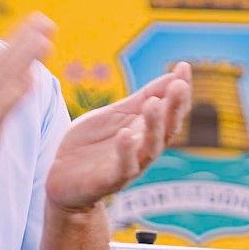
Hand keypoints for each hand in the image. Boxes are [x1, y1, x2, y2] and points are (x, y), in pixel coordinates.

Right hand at [0, 13, 55, 214]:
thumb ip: (2, 99)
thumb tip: (26, 78)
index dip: (19, 41)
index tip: (40, 23)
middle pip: (2, 63)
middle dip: (24, 40)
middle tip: (46, 19)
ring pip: (1, 80)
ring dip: (20, 59)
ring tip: (43, 39)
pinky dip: (12, 94)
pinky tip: (29, 80)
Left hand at [46, 61, 192, 212]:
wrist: (63, 178)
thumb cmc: (93, 144)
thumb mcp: (118, 114)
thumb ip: (143, 97)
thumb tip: (174, 75)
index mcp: (147, 131)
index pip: (171, 111)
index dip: (179, 91)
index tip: (184, 67)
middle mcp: (143, 149)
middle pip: (167, 129)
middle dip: (175, 107)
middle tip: (179, 85)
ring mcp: (129, 166)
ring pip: (149, 148)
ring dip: (154, 126)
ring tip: (154, 104)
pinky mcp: (109, 181)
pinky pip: (122, 168)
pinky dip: (126, 152)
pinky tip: (126, 134)